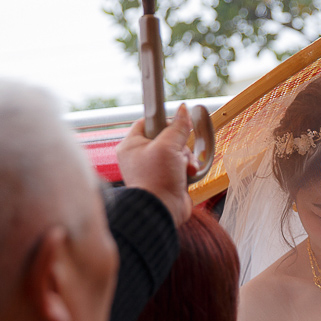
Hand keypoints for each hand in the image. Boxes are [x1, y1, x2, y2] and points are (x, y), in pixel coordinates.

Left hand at [116, 104, 197, 226]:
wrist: (162, 210)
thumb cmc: (156, 179)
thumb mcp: (168, 147)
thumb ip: (177, 127)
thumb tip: (184, 110)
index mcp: (131, 145)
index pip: (146, 122)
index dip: (163, 121)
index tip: (177, 122)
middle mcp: (141, 156)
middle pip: (167, 138)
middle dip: (180, 145)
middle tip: (179, 153)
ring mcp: (154, 169)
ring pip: (177, 153)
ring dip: (186, 158)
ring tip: (185, 168)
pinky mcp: (167, 179)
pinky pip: (181, 166)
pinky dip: (188, 169)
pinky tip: (188, 175)